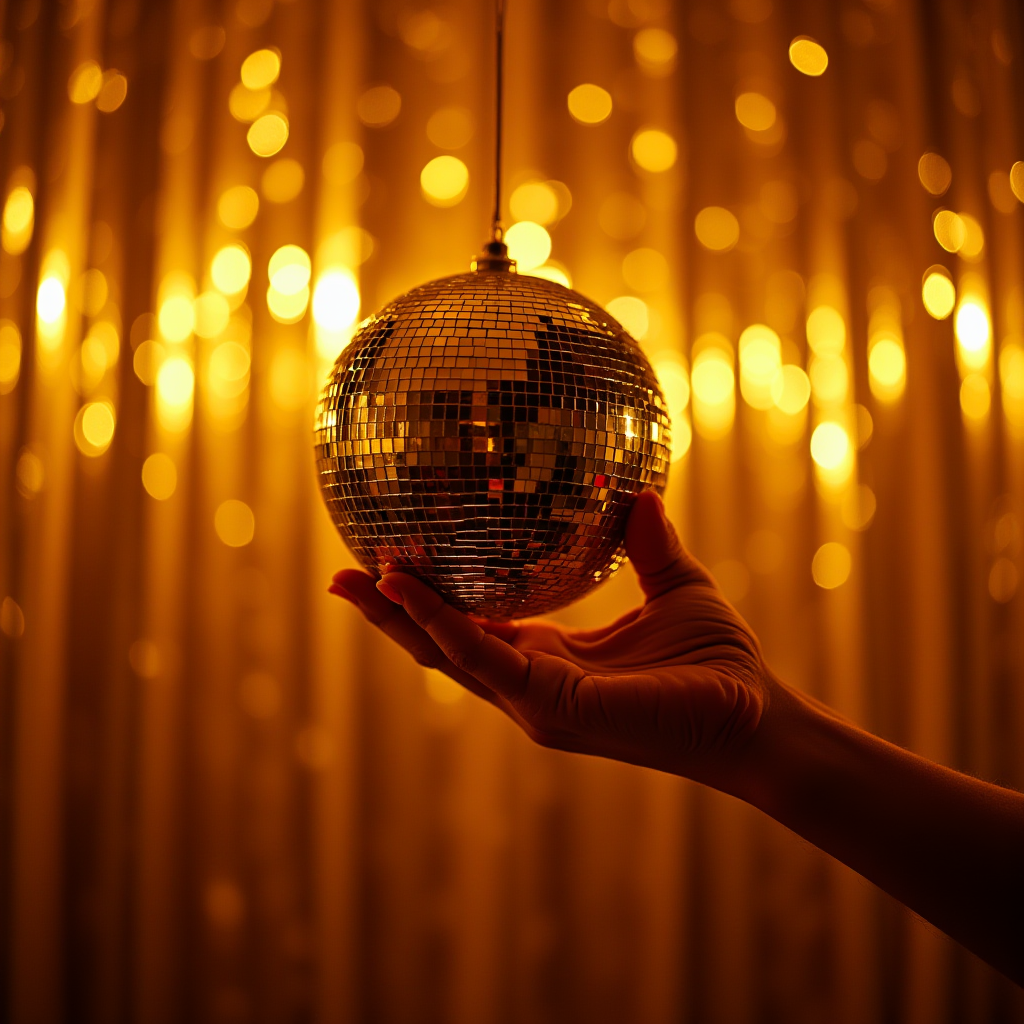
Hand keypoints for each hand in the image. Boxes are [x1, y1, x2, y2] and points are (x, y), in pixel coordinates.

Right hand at [329, 491, 774, 791]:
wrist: (760, 719)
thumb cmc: (720, 662)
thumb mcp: (675, 586)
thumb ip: (648, 544)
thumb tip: (639, 490)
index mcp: (551, 660)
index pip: (473, 630)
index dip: (428, 602)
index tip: (387, 559)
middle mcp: (533, 686)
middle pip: (443, 649)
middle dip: (389, 616)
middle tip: (338, 576)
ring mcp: (537, 705)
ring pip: (450, 658)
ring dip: (401, 619)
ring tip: (356, 578)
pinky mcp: (554, 710)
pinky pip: (485, 660)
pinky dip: (443, 625)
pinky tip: (408, 590)